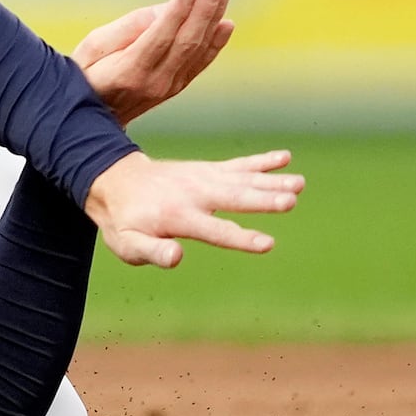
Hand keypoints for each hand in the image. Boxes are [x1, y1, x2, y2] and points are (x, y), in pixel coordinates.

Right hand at [70, 0, 235, 124]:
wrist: (95, 118)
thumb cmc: (88, 73)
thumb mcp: (93, 47)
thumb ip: (127, 29)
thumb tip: (162, 12)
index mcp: (129, 72)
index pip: (159, 38)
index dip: (177, 13)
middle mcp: (154, 83)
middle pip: (185, 44)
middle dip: (203, 11)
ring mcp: (169, 87)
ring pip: (197, 51)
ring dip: (212, 19)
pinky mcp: (177, 86)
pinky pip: (200, 62)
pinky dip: (215, 43)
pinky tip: (226, 24)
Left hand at [80, 149, 299, 267]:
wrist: (115, 181)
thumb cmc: (124, 222)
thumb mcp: (127, 245)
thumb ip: (151, 252)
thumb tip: (177, 257)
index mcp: (178, 216)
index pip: (215, 230)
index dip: (241, 237)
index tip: (268, 243)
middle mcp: (195, 193)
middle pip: (235, 198)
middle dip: (263, 199)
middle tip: (291, 200)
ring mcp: (204, 178)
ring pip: (242, 179)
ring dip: (271, 181)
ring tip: (300, 184)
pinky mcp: (209, 170)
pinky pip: (238, 165)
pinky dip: (261, 162)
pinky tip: (285, 158)